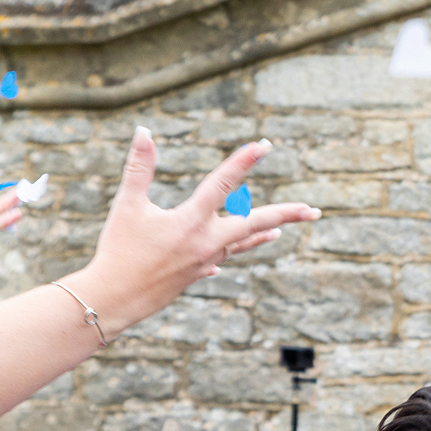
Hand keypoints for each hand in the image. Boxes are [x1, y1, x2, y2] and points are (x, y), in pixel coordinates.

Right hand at [71, 131, 319, 330]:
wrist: (116, 299)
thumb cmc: (119, 250)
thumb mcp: (127, 204)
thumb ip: (139, 167)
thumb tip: (144, 131)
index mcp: (192, 220)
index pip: (224, 184)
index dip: (244, 161)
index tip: (265, 145)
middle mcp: (207, 241)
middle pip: (255, 222)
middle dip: (286, 214)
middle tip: (314, 211)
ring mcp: (205, 260)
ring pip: (242, 243)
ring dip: (262, 233)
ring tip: (281, 229)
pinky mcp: (196, 275)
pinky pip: (221, 259)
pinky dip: (230, 252)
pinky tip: (227, 256)